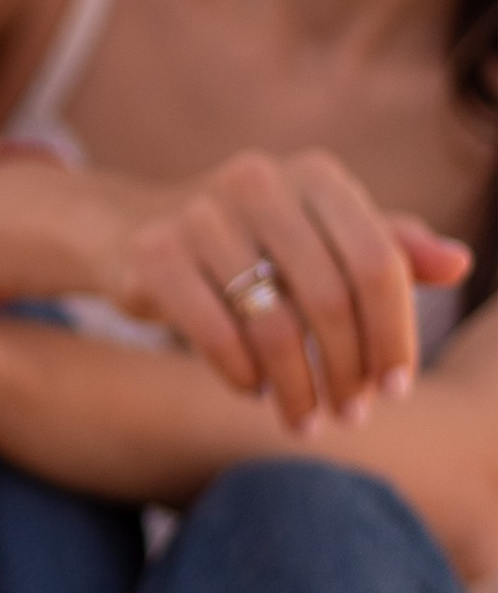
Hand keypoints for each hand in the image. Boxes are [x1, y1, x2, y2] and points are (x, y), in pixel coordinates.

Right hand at [112, 149, 470, 429]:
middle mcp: (258, 180)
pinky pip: (215, 333)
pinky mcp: (153, 252)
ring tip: (305, 418)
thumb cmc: (254, 241)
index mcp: (315, 174)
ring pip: (274, 324)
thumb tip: (459, 263)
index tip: (396, 387)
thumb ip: (389, 248)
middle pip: (332, 298)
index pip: (380, 262)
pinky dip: (243, 375)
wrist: (133, 228)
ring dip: (298, 387)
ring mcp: (199, 213)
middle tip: (351, 414)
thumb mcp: (324, 236)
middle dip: (348, 371)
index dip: (396, 333)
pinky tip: (253, 389)